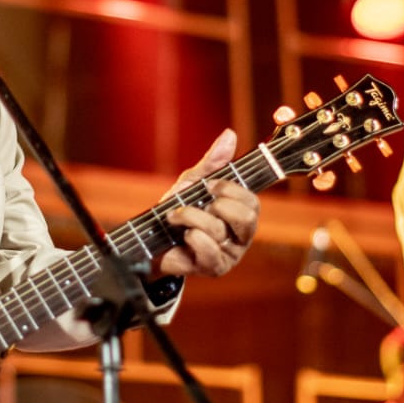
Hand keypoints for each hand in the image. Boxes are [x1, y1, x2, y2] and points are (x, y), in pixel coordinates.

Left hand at [154, 129, 259, 277]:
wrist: (150, 241)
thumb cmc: (177, 211)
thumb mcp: (193, 183)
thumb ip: (212, 163)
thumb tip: (230, 135)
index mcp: (242, 214)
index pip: (252, 202)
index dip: (232, 189)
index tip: (210, 185)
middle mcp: (241, 236)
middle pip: (247, 218)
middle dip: (219, 205)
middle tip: (199, 201)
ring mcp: (230, 254)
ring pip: (219, 231)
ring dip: (191, 217)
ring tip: (175, 217)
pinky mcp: (215, 268)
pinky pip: (209, 251)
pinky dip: (192, 238)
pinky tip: (183, 236)